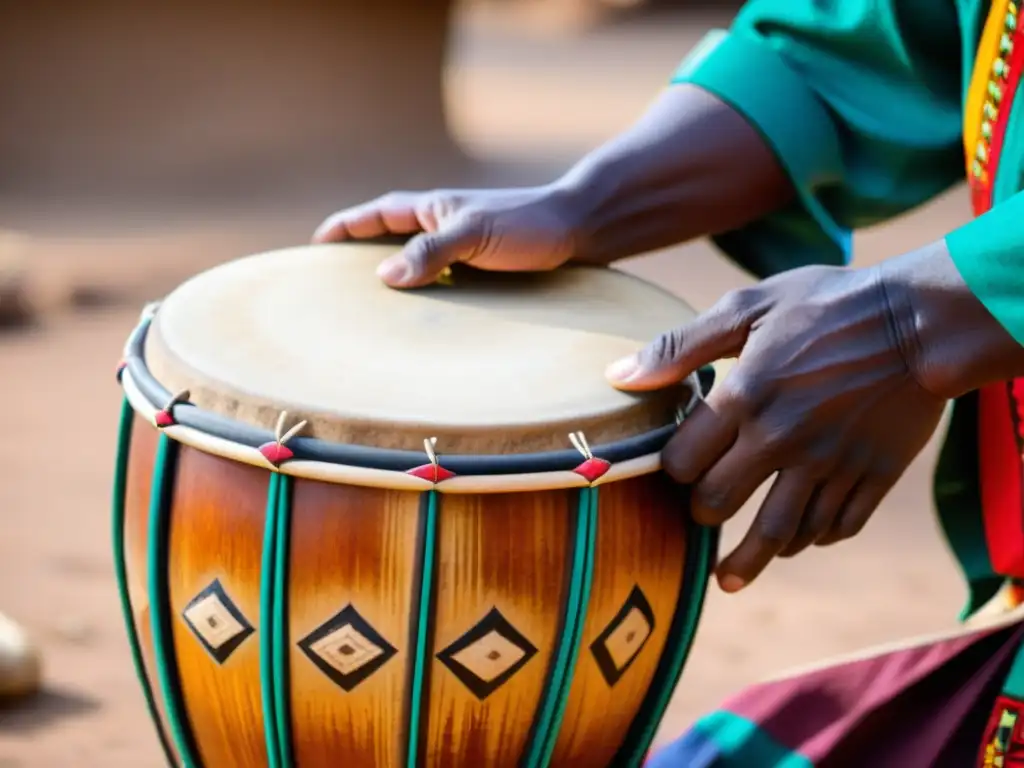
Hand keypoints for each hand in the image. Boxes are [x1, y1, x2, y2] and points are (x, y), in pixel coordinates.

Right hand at [312, 186, 581, 287]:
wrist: (580, 229)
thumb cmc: (528, 224)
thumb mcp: (474, 235)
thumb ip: (431, 253)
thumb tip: (383, 277)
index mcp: (432, 209)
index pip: (374, 215)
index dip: (344, 228)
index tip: (315, 246)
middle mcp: (441, 224)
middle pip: (387, 238)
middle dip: (358, 255)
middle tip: (330, 283)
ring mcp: (460, 246)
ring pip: (413, 261)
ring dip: (391, 278)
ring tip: (368, 308)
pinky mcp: (480, 267)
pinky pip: (439, 280)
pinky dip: (423, 293)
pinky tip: (421, 318)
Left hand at [605, 253, 955, 593]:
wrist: (923, 320)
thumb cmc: (827, 304)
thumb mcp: (748, 307)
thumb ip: (679, 347)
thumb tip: (616, 377)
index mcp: (744, 398)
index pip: (681, 462)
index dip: (671, 469)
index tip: (678, 465)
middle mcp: (782, 440)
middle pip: (719, 504)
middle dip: (702, 512)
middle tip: (703, 510)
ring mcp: (829, 464)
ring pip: (777, 534)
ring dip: (749, 559)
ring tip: (730, 577)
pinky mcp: (872, 477)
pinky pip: (834, 527)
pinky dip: (812, 538)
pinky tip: (798, 539)